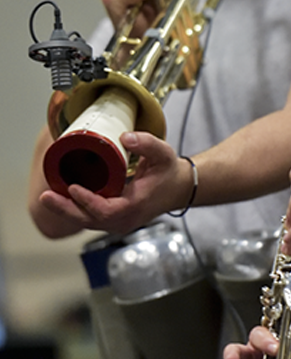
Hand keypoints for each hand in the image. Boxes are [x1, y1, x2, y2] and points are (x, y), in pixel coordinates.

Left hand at [36, 132, 194, 234]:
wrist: (177, 187)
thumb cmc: (168, 173)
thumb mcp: (163, 153)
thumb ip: (146, 143)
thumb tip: (125, 137)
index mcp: (135, 206)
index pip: (106, 211)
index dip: (88, 201)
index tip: (73, 188)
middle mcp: (124, 218)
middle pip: (89, 220)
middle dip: (65, 209)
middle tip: (47, 196)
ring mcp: (118, 221)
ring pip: (87, 220)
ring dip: (66, 210)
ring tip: (48, 196)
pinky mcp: (113, 218)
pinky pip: (90, 217)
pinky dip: (75, 208)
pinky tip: (61, 197)